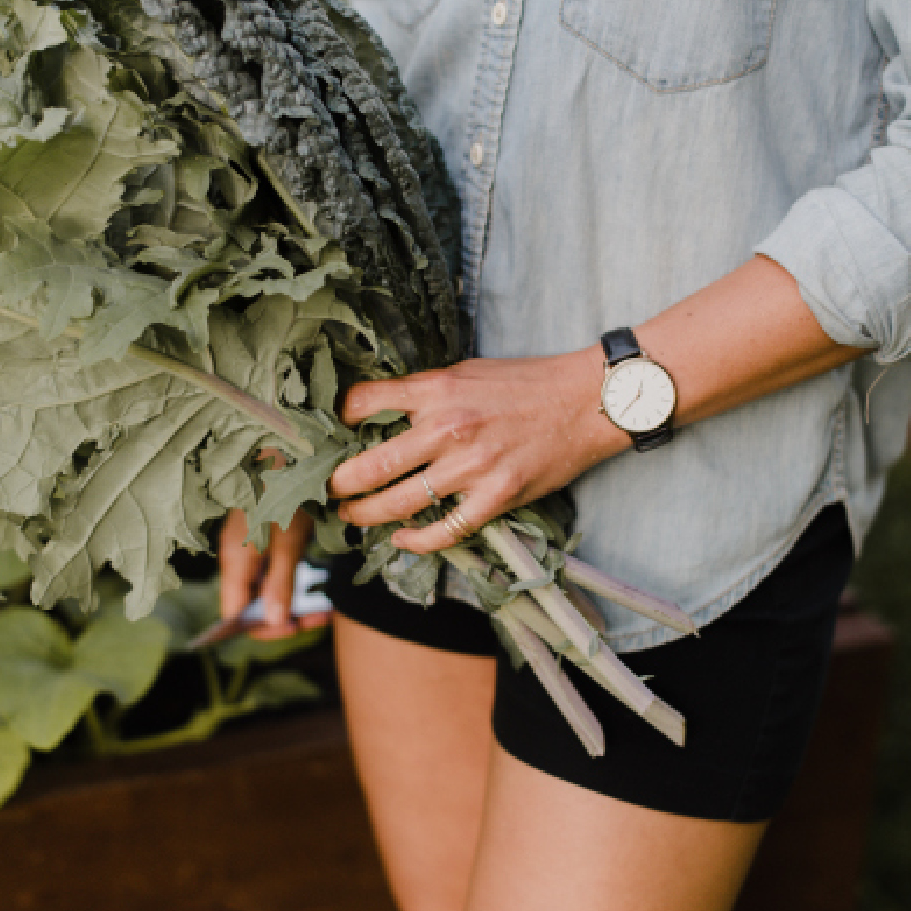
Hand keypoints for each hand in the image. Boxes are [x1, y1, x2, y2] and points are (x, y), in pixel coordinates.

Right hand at [218, 506, 331, 639]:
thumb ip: (279, 583)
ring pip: (264, 590)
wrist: (283, 449)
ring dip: (292, 603)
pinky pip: (271, 574)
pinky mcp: (262, 540)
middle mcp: (237, 559)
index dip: (261, 628)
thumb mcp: (287, 542)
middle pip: (252, 605)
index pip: (234, 614)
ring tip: (323, 608)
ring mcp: (248, 550)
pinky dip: (292, 585)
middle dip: (284, 617)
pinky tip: (314, 586)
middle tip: (319, 618)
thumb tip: (274, 623)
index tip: (295, 628)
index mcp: (235, 562)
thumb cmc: (283, 494)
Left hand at [328, 349, 629, 553]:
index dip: (337, 420)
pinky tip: (401, 539)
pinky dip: (417, 540)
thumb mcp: (464, 371)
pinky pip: (445, 529)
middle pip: (370, 464)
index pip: (362, 403)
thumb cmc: (524, 382)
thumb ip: (423, 391)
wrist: (585, 400)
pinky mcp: (497, 496)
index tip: (326, 433)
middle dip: (339, 483)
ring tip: (350, 515)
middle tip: (325, 490)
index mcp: (434, 390)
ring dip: (365, 514)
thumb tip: (380, 408)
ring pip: (399, 502)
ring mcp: (471, 467)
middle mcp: (446, 428)